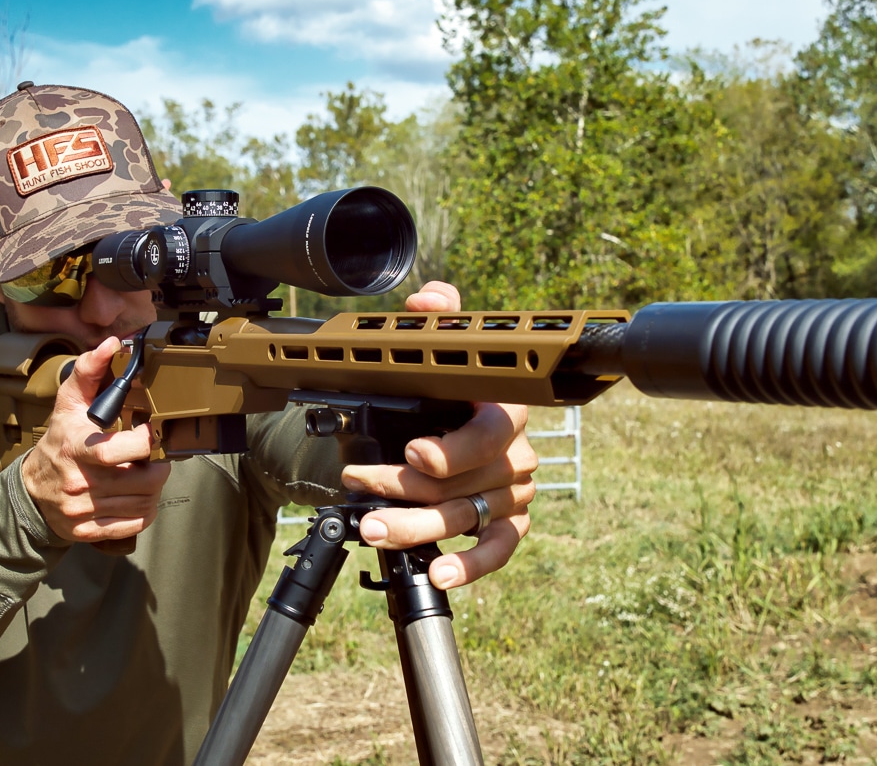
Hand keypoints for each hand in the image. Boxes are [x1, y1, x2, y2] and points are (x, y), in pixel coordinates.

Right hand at [21, 337, 170, 553]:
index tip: (151, 432)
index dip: (147, 442)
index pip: (121, 451)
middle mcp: (80, 483)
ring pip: (145, 503)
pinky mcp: (89, 531)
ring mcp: (84, 511)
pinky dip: (144, 511)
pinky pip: (135, 524)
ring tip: (145, 474)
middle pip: (145, 480)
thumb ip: (90, 371)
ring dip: (153, 489)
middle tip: (153, 457)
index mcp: (77, 449)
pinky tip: (137, 496)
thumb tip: (110, 344)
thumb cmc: (59, 441)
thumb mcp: (69, 403)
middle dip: (158, 467)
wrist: (31, 489)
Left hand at [344, 281, 537, 589]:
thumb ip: (439, 316)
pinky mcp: (511, 525)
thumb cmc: (454, 392)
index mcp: (506, 410)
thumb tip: (426, 303)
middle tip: (360, 486)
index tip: (412, 454)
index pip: (489, 434)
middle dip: (403, 487)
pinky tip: (439, 573)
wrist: (461, 430)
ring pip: (463, 517)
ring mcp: (514, 494)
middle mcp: (516, 454)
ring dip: (414, 528)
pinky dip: (469, 566)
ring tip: (373, 528)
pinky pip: (498, 550)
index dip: (452, 449)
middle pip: (461, 482)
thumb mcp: (446, 348)